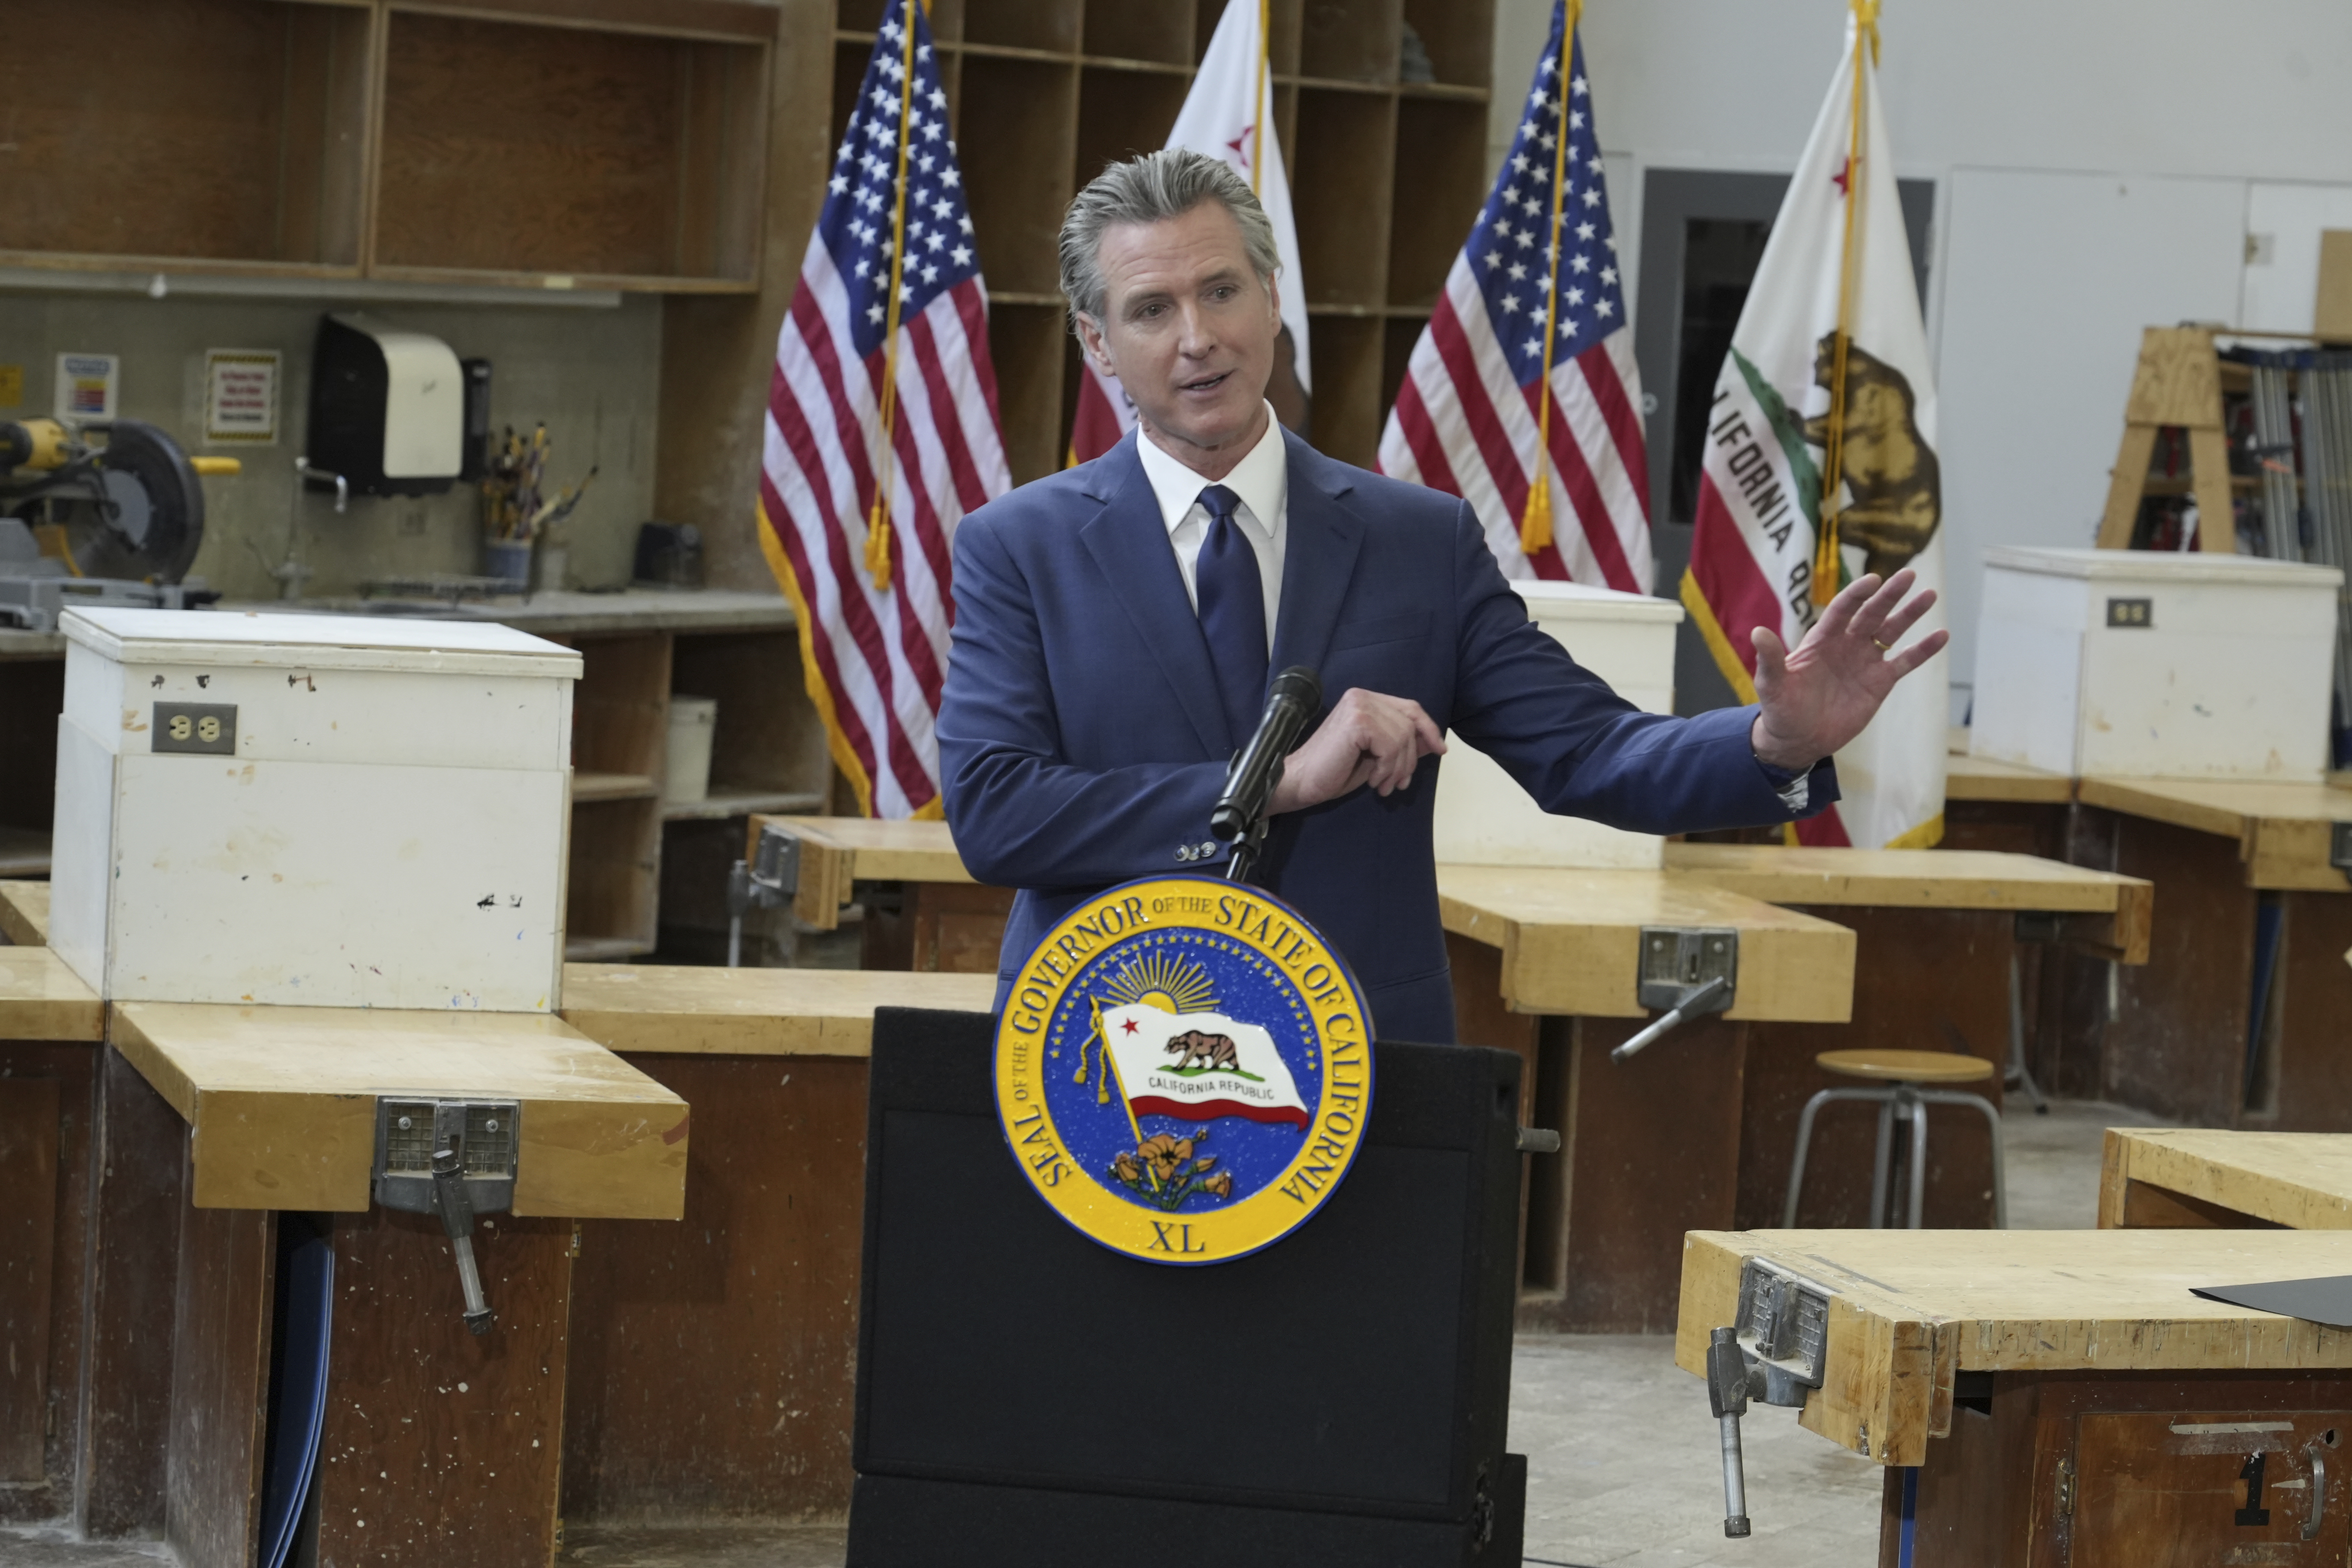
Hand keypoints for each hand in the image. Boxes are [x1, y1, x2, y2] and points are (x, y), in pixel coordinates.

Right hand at [1269, 688, 1445, 813]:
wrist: (1301, 781)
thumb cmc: (1335, 770)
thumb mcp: (1377, 756)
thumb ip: (1401, 744)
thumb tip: (1434, 742)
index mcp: (1365, 700)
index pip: (1410, 708)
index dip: (1428, 729)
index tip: (1440, 750)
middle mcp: (1361, 697)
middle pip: (1409, 723)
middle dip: (1410, 759)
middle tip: (1398, 783)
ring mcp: (1358, 706)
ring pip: (1403, 737)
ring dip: (1398, 768)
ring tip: (1384, 785)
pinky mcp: (1357, 721)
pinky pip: (1391, 746)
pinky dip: (1387, 768)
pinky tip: (1373, 780)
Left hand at [1749, 568, 1948, 770]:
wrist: (1798, 739)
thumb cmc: (1781, 709)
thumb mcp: (1771, 685)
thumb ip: (1770, 659)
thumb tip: (1757, 632)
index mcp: (1821, 640)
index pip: (1842, 610)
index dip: (1856, 595)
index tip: (1872, 580)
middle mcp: (1846, 644)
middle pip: (1871, 614)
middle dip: (1889, 595)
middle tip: (1909, 575)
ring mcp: (1865, 661)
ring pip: (1892, 631)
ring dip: (1910, 614)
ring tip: (1929, 595)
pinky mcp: (1880, 682)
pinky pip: (1905, 661)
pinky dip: (1923, 650)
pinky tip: (1941, 635)